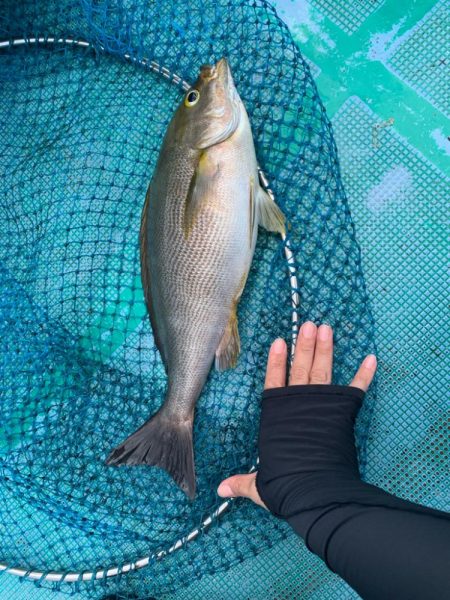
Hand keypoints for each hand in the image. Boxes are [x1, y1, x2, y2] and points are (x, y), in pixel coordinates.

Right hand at [217, 321, 376, 507]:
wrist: (314, 489)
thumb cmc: (284, 483)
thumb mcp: (258, 484)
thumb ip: (243, 482)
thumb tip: (221, 490)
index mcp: (277, 414)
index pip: (275, 380)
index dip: (277, 361)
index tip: (280, 341)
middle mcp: (298, 403)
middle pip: (300, 367)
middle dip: (304, 344)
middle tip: (309, 324)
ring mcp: (321, 405)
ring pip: (322, 370)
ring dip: (325, 348)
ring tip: (326, 328)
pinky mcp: (342, 412)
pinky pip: (356, 390)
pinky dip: (365, 374)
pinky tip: (371, 358)